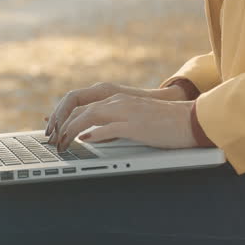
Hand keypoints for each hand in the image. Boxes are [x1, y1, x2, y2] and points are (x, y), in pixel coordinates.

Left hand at [44, 82, 187, 144]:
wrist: (191, 119)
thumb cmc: (164, 123)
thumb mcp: (133, 120)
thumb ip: (113, 124)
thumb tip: (92, 135)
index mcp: (116, 100)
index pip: (82, 106)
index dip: (64, 119)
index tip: (53, 131)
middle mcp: (118, 103)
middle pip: (80, 111)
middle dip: (62, 126)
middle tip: (53, 142)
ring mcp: (126, 112)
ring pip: (89, 117)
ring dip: (72, 131)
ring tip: (63, 144)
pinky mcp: (135, 125)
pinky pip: (109, 128)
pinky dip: (94, 134)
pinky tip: (84, 140)